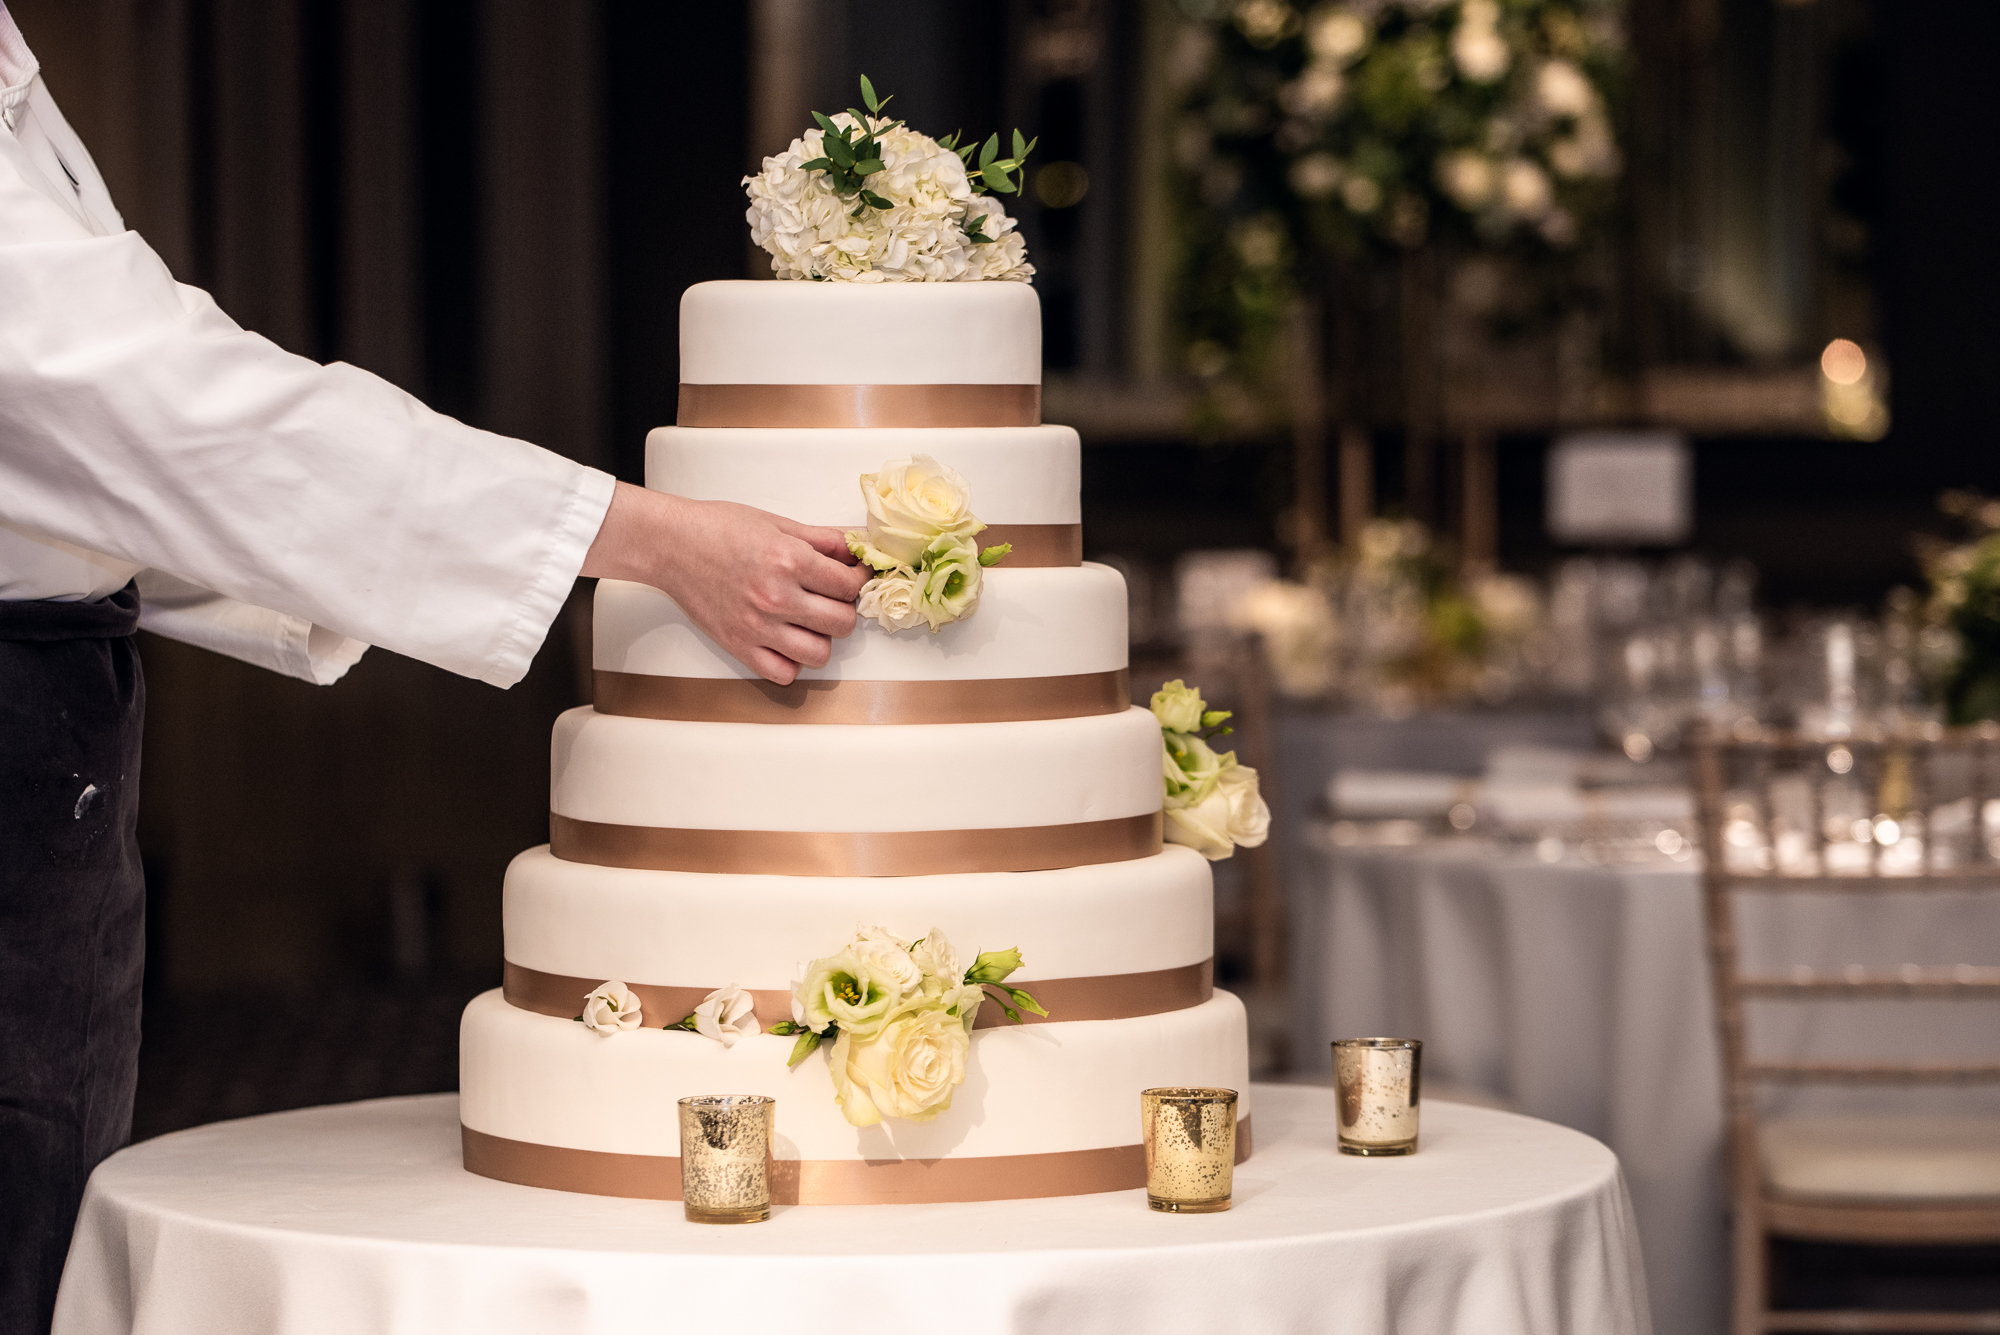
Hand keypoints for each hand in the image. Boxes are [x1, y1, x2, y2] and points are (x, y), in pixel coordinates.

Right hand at [581, 482, 869, 683]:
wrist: (671, 545)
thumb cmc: (720, 528)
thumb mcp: (777, 523)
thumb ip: (823, 540)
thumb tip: (856, 551)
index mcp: (789, 561)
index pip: (849, 585)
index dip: (858, 580)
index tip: (853, 578)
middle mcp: (776, 597)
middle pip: (842, 623)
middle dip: (844, 609)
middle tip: (832, 598)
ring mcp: (757, 627)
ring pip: (819, 654)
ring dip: (821, 639)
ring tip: (809, 622)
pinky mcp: (739, 646)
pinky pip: (784, 674)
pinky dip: (791, 663)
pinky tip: (786, 642)